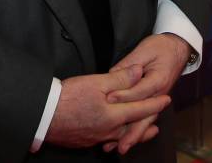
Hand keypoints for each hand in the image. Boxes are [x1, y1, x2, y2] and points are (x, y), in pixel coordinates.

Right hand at [45, 64, 170, 148]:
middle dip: (147, 123)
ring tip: (144, 131)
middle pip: (133, 127)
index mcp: (113, 115)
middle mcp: (108, 130)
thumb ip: (119, 78)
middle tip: (159, 120)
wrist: (44, 116)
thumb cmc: (68, 97)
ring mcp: (96, 137)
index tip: (167, 99)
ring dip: (135, 132)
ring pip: (121, 136)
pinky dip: (118, 137)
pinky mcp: (85, 140)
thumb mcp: (96, 82)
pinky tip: (115, 135)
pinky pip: (108, 139)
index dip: (154, 103)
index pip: (139, 109)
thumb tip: (138, 71)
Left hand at [102, 33, 190, 153]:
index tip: (109, 99)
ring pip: (146, 121)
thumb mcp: (144, 50)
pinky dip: (136, 131)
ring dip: (133, 136)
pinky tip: (125, 139)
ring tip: (119, 148)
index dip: (124, 95)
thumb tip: (114, 74)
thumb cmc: (160, 48)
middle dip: (132, 131)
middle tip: (119, 144)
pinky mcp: (153, 102)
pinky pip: (145, 119)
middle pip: (146, 116)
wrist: (177, 49)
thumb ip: (130, 63)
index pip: (139, 90)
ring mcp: (157, 100)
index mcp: (158, 79)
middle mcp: (160, 94)